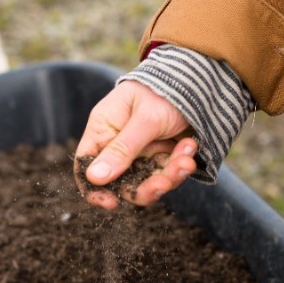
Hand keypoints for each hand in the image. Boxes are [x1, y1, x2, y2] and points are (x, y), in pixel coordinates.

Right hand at [74, 80, 197, 208]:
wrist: (197, 79)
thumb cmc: (163, 91)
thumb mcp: (145, 119)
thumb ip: (122, 149)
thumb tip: (94, 178)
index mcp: (104, 129)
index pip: (87, 165)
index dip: (94, 188)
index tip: (112, 203)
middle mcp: (119, 143)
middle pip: (122, 181)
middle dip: (145, 186)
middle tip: (165, 182)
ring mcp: (141, 151)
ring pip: (148, 181)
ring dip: (169, 175)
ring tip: (186, 160)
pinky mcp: (162, 155)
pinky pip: (167, 172)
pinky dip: (181, 164)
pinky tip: (190, 146)